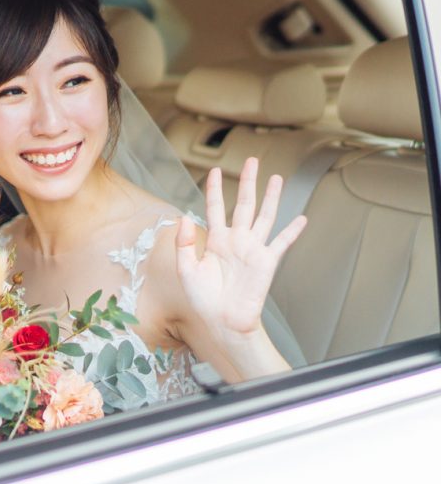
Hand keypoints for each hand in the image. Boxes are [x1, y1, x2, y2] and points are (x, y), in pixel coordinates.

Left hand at [175, 157, 306, 341]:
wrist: (222, 322)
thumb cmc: (203, 299)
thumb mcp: (186, 270)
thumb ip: (184, 244)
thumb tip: (184, 218)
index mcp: (215, 241)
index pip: (215, 207)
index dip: (215, 189)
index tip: (215, 171)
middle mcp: (236, 241)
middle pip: (244, 204)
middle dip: (248, 182)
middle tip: (252, 161)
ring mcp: (253, 250)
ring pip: (264, 216)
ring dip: (271, 197)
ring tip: (277, 178)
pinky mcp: (266, 262)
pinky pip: (281, 243)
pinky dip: (292, 231)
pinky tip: (301, 218)